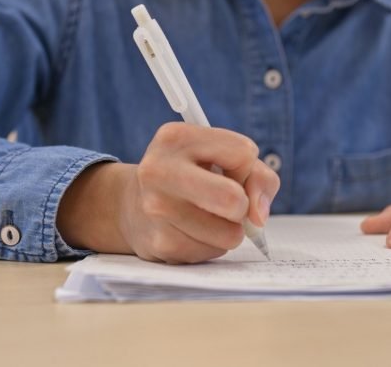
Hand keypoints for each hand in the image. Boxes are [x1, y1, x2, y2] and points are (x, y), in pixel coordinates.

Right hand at [57, 122, 279, 262]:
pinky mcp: (160, 243)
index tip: (228, 172)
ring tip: (207, 216)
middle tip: (229, 202)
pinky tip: (193, 231)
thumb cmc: (191, 176)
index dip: (245, 167)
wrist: (132, 205)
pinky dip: (212, 245)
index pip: (244, 153)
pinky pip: (213, 253)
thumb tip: (258, 217)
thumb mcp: (222, 158)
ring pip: (230, 234)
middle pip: (233, 199)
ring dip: (229, 229)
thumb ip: (257, 176)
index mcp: (176, 137)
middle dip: (242, 206)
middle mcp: (159, 170)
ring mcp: (156, 209)